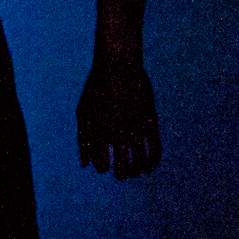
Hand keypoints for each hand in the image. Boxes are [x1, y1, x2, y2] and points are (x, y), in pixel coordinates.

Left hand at [78, 53, 160, 177]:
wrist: (118, 63)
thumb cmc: (98, 89)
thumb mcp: (83, 112)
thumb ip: (83, 140)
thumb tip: (85, 166)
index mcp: (99, 128)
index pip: (101, 161)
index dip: (103, 167)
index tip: (105, 167)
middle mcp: (117, 128)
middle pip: (122, 163)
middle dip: (122, 173)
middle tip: (122, 175)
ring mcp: (135, 123)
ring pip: (139, 157)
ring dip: (137, 169)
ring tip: (135, 173)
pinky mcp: (149, 118)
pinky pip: (154, 145)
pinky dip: (154, 159)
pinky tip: (150, 167)